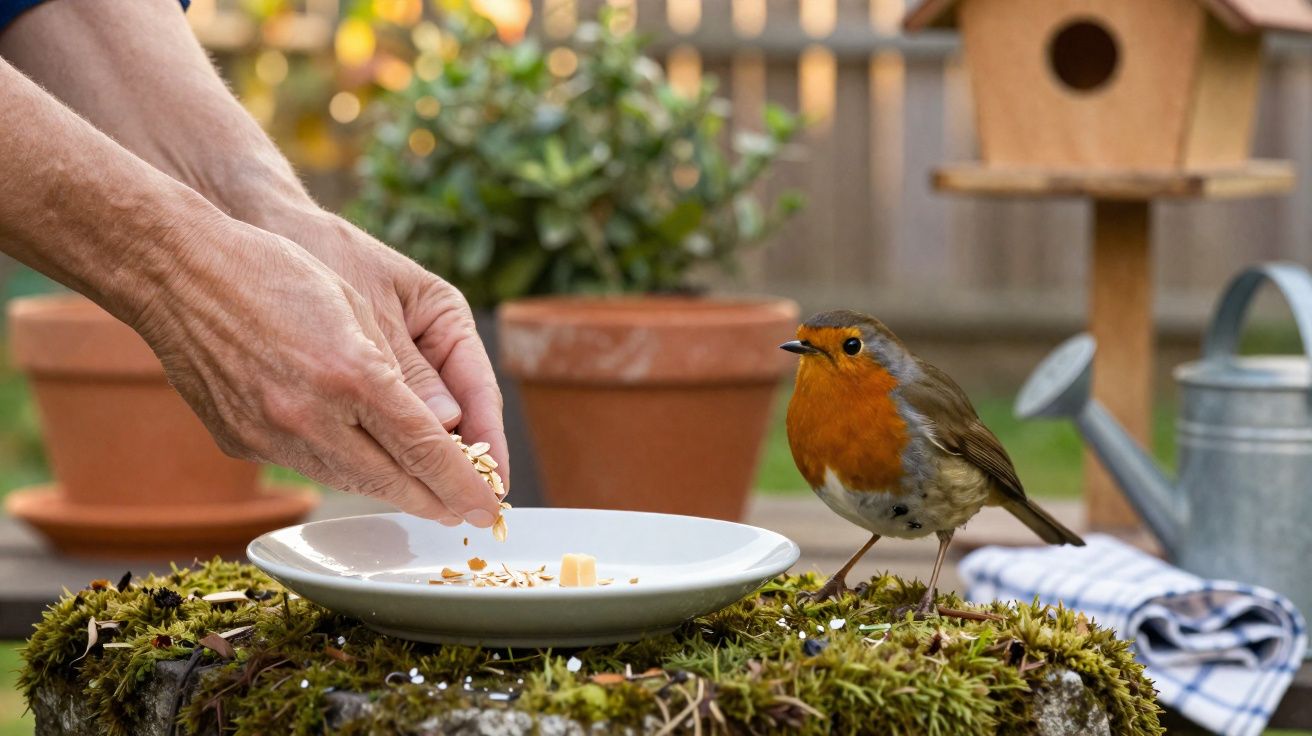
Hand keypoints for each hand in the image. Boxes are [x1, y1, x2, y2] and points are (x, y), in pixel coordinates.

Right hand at [131, 212, 502, 525]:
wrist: (176, 273)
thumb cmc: (274, 273)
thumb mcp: (355, 306)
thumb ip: (400, 373)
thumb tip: (441, 430)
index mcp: (351, 374)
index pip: (425, 448)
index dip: (464, 484)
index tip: (489, 506)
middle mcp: (311, 416)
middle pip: (391, 481)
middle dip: (436, 501)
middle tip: (466, 513)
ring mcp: (270, 435)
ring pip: (348, 481)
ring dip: (392, 490)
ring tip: (425, 496)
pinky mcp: (240, 442)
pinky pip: (306, 468)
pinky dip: (342, 470)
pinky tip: (363, 467)